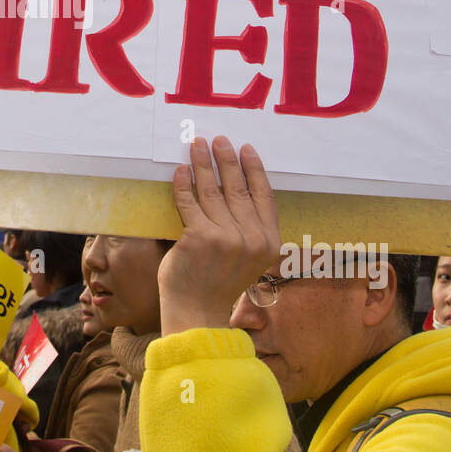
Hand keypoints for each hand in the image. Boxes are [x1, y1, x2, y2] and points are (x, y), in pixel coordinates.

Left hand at [158, 137, 282, 335]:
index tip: (245, 149)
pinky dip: (184, 184)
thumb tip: (235, 186)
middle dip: (226, 160)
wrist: (196, 312)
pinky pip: (189, 202)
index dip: (254, 169)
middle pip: (238, 188)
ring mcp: (226, 238)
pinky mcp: (199, 238)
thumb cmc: (218, 282)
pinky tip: (181, 171)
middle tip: (218, 140)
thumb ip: (249, 229)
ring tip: (197, 145)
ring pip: (212, 191)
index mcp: (269, 243)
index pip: (264, 196)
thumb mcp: (248, 258)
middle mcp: (252, 239)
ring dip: (203, 164)